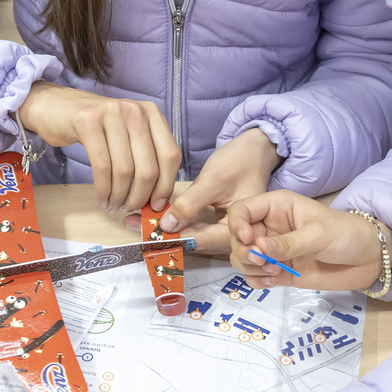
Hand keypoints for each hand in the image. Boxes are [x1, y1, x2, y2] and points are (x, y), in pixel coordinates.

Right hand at [17, 82, 180, 213]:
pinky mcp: (88, 121)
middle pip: (148, 167)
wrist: (56, 107)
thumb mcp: (127, 135)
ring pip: (124, 170)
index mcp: (152, 114)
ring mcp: (111, 113)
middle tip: (128, 208)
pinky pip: (102, 166)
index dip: (165, 185)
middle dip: (139, 197)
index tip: (156, 204)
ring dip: (119, 196)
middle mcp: (135, 111)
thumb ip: (145, 158)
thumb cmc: (96, 128)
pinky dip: (103, 189)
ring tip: (113, 205)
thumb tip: (158, 199)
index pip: (170, 155)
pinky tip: (102, 198)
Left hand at [142, 129, 280, 253]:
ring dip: (168, 230)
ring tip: (139, 221)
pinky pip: (196, 227)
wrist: (256, 149)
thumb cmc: (240, 161)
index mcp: (238, 230)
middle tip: (135, 224)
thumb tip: (166, 226)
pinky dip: (177, 222)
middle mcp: (232, 236)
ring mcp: (225, 230)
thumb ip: (189, 205)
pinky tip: (157, 217)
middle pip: (195, 242)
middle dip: (164, 235)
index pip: (200, 240)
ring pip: (193, 236)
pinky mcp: (218, 223)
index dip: (171, 238)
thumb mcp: (212, 181)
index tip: (146, 234)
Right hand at [226, 190, 391, 290]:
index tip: (249, 240)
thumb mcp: (318, 234)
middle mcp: (270, 227)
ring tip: (274, 272)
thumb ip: (287, 243)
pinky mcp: (279, 271)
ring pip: (243, 259)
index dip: (237, 224)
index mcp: (277, 207)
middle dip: (244, 252)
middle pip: (238, 238)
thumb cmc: (346, 234)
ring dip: (251, 269)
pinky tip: (273, 282)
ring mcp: (273, 251)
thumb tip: (258, 249)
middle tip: (264, 262)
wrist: (368, 259)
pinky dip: (258, 282)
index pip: (242, 211)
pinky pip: (255, 277)